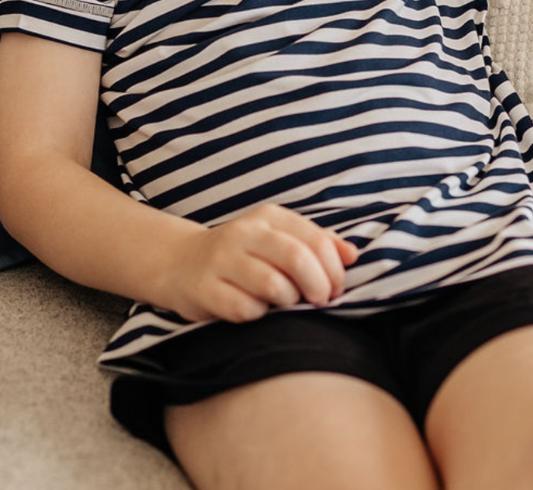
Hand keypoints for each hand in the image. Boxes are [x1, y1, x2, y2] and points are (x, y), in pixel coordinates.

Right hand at [154, 204, 358, 323]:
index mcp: (267, 218)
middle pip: (297, 259)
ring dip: (288, 302)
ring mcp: (220, 260)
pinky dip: (258, 315)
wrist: (180, 264)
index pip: (316, 240)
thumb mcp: (279, 240)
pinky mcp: (204, 288)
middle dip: (318, 287)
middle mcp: (242, 233)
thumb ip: (317, 244)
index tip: (335, 288)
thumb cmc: (242, 257)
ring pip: (274, 286)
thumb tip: (352, 254)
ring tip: (283, 304)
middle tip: (318, 300)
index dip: (335, 270)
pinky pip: (246, 309)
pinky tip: (254, 310)